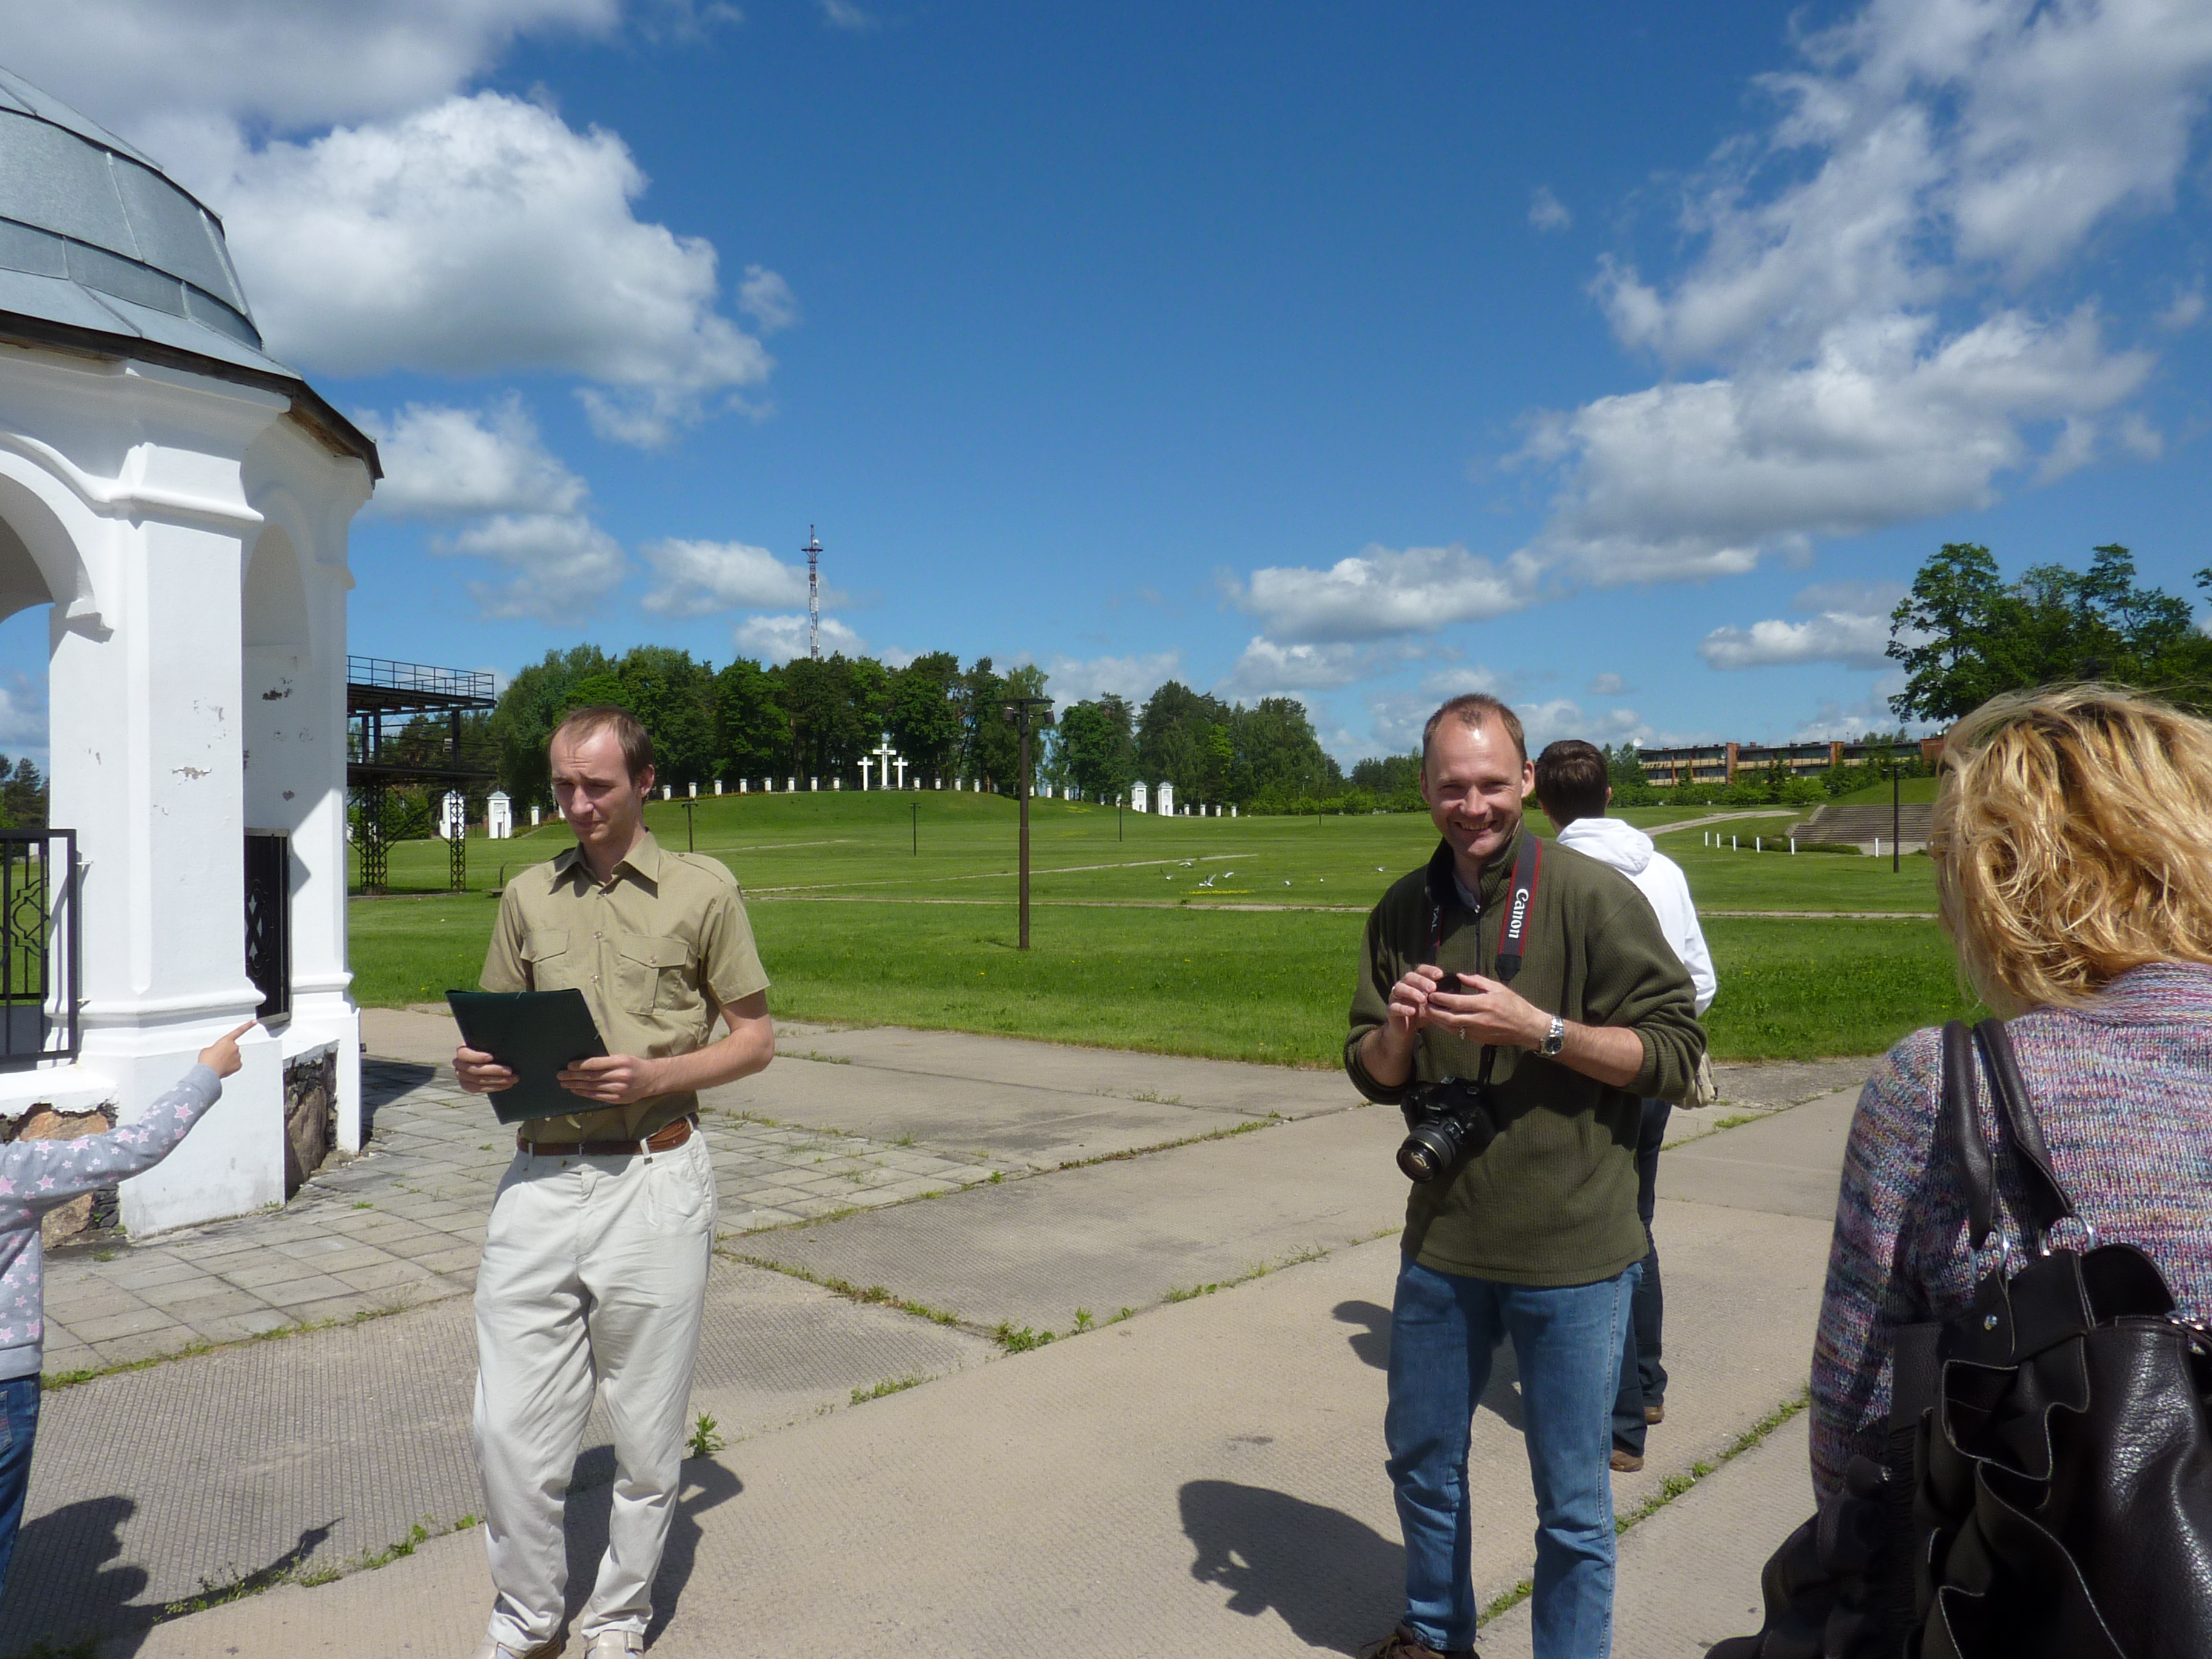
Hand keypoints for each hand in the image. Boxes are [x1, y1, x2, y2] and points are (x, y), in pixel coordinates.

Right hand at [198, 1021, 256, 1078]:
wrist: (209, 1072)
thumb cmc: (207, 1060)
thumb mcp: (207, 1049)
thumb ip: (215, 1047)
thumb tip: (216, 1051)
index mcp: (226, 1040)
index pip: (239, 1030)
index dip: (248, 1025)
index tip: (255, 1022)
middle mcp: (234, 1047)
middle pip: (233, 1048)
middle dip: (227, 1052)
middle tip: (217, 1057)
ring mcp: (237, 1056)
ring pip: (234, 1057)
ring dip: (228, 1059)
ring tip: (218, 1063)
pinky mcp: (239, 1065)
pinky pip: (235, 1064)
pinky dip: (231, 1066)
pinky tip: (223, 1068)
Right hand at [454, 1045, 516, 1093]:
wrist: (485, 1059)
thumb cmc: (489, 1048)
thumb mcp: (487, 1043)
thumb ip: (490, 1043)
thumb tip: (504, 1045)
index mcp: (462, 1050)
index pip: (464, 1054)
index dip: (477, 1057)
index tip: (491, 1057)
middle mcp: (458, 1064)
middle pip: (473, 1070)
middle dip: (494, 1070)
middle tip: (509, 1071)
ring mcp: (461, 1076)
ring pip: (478, 1081)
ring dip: (498, 1081)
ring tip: (513, 1079)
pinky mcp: (467, 1085)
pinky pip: (479, 1089)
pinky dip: (494, 1087)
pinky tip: (505, 1085)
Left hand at [556, 1053, 664, 1104]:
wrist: (652, 1079)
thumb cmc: (635, 1065)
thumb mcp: (623, 1057)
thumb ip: (606, 1061)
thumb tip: (584, 1064)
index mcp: (621, 1062)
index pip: (595, 1064)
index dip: (580, 1065)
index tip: (569, 1065)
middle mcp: (619, 1076)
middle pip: (591, 1076)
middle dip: (573, 1076)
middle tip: (560, 1075)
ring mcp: (618, 1089)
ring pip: (592, 1087)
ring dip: (575, 1085)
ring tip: (564, 1083)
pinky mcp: (617, 1099)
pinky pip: (597, 1096)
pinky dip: (584, 1093)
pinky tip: (576, 1090)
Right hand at [1385, 966, 1450, 1039]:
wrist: (1406, 1030)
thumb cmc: (1422, 1013)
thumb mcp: (1434, 1004)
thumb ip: (1441, 997)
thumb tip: (1459, 991)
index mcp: (1414, 981)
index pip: (1420, 970)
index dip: (1429, 970)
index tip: (1440, 974)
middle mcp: (1403, 985)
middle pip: (1409, 977)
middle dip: (1421, 981)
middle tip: (1432, 988)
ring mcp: (1395, 997)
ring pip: (1399, 989)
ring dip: (1411, 992)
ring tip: (1423, 999)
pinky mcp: (1390, 1009)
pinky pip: (1394, 1006)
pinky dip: (1403, 1008)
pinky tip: (1412, 1011)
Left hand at [1423, 973, 1550, 1049]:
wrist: (1527, 1027)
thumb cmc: (1514, 1004)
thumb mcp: (1497, 987)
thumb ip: (1477, 981)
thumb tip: (1460, 976)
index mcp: (1484, 1004)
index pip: (1456, 1002)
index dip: (1440, 999)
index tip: (1431, 993)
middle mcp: (1480, 1020)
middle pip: (1449, 1018)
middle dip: (1434, 1012)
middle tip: (1425, 1005)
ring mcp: (1479, 1032)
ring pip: (1452, 1029)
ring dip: (1439, 1022)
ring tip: (1429, 1013)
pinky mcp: (1479, 1040)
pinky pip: (1460, 1034)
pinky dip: (1449, 1028)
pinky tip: (1443, 1021)